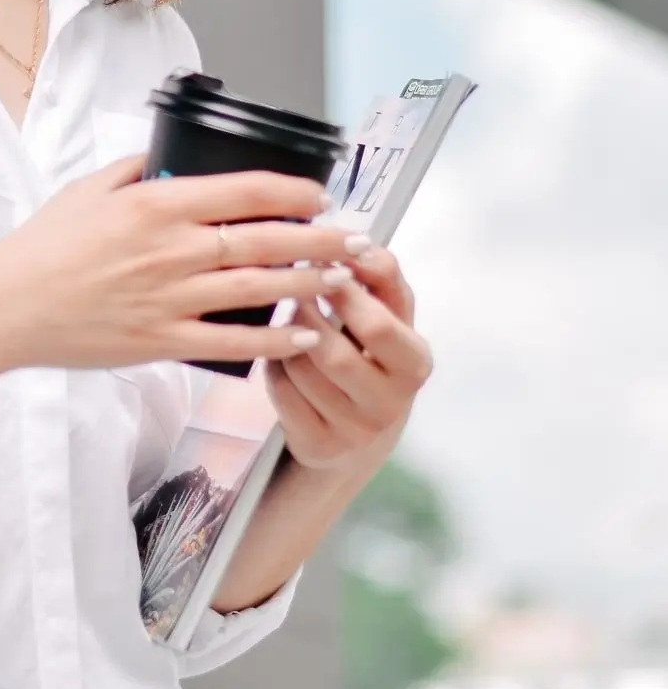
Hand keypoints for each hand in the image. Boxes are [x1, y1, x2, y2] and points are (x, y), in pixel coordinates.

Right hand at [0, 155, 366, 384]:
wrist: (10, 304)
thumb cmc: (44, 245)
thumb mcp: (87, 189)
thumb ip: (133, 169)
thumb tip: (165, 156)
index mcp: (154, 204)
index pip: (241, 191)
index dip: (290, 192)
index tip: (319, 195)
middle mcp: (170, 249)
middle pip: (263, 239)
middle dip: (318, 238)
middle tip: (356, 238)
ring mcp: (170, 297)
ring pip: (257, 288)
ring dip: (308, 282)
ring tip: (343, 279)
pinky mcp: (162, 340)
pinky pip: (231, 341)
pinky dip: (273, 338)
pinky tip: (304, 335)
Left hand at [265, 244, 431, 477]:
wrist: (357, 429)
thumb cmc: (369, 352)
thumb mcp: (387, 314)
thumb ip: (379, 277)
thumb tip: (358, 242)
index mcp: (415, 362)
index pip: (379, 325)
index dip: (345, 290)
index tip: (322, 260)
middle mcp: (392, 403)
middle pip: (334, 353)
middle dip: (308, 315)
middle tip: (294, 288)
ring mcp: (355, 430)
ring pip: (300, 369)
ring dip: (286, 339)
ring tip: (289, 322)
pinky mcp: (320, 446)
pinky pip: (281, 392)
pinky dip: (273, 366)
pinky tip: (280, 356)